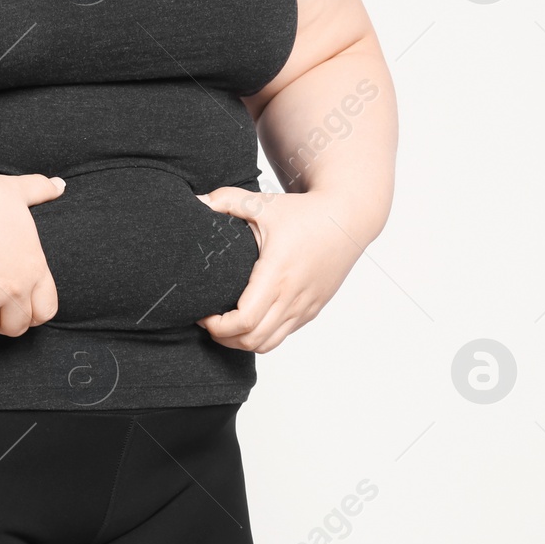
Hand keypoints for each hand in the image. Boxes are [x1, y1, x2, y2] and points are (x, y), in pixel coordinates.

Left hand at [193, 187, 364, 353]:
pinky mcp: (312, 309)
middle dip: (224, 338)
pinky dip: (262, 334)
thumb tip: (196, 200)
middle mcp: (292, 296)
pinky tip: (251, 317)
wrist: (348, 219)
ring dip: (243, 341)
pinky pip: (283, 334)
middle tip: (209, 321)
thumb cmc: (305, 212)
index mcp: (277, 274)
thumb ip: (226, 201)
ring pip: (268, 344)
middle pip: (252, 340)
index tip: (203, 313)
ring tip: (227, 325)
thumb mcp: (263, 203)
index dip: (217, 326)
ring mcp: (305, 306)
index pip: (244, 321)